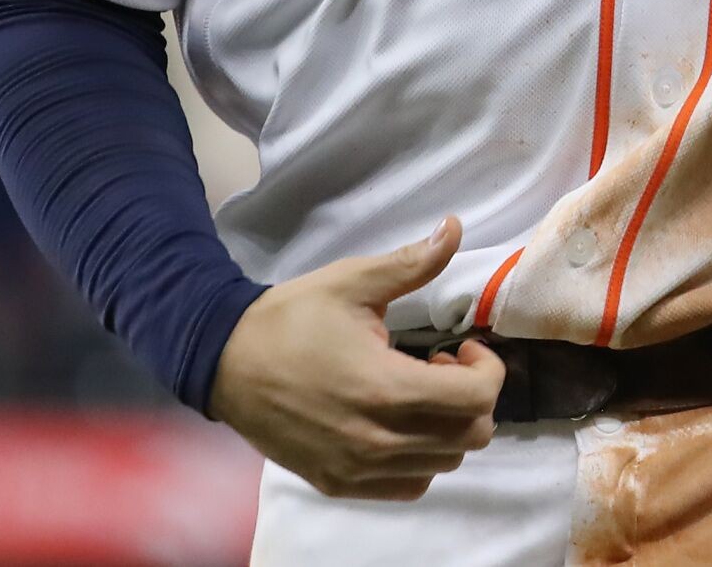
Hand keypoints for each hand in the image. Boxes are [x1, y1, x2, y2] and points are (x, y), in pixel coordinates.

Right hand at [210, 215, 504, 500]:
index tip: (463, 348)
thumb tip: (455, 226)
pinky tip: (402, 424)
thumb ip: (413, 262)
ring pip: (443, 463)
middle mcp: (375, 440)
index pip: (477, 399)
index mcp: (385, 389)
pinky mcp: (337, 482)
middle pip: (470, 436)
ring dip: (449, 426)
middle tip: (444, 369)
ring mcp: (355, 468)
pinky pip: (408, 486)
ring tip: (419, 392)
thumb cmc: (290, 319)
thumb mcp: (353, 281)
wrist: (223, 362)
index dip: (488, 370)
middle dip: (474, 397)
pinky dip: (421, 459)